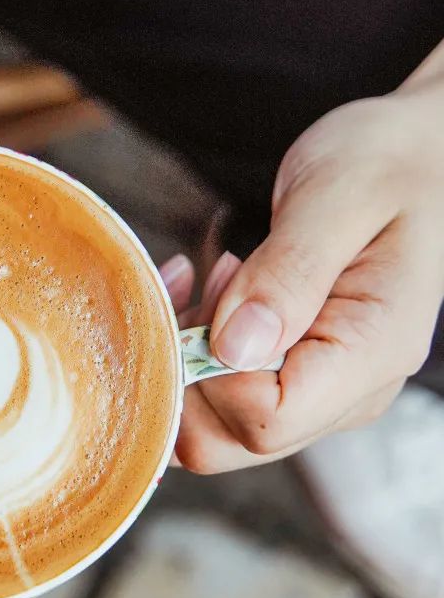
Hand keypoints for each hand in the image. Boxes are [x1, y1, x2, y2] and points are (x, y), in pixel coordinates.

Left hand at [157, 85, 443, 472]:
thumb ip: (290, 271)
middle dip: (190, 368)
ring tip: (214, 273)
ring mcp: (319, 391)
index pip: (267, 420)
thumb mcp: (338, 195)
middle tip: (210, 277)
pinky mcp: (291, 376)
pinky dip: (187, 348)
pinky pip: (217, 396)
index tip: (217, 288)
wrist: (414, 157)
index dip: (213, 374)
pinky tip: (202, 287)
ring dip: (185, 356)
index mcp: (371, 353)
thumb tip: (234, 348)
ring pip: (213, 427)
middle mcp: (347, 392)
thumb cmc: (385, 164)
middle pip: (232, 440)